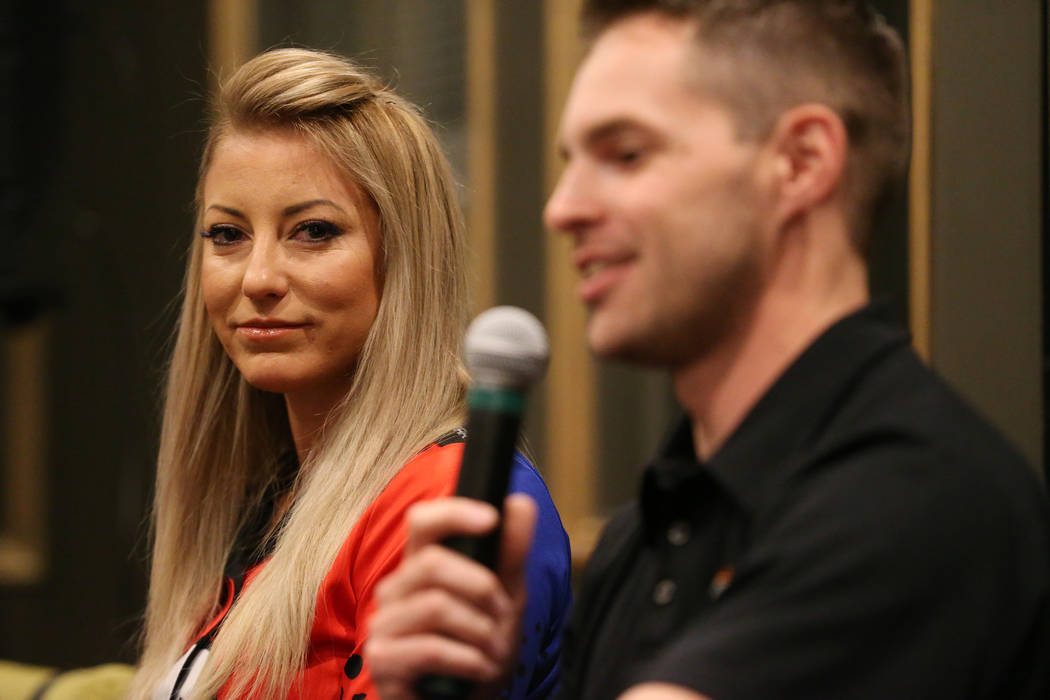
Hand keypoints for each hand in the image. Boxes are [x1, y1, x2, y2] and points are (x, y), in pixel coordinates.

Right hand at [367, 494, 537, 699]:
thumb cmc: (479, 648)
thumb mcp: (505, 598)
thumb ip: (510, 553)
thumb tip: (519, 503)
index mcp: (420, 566)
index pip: (422, 522)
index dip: (453, 513)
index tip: (491, 519)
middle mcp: (395, 590)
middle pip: (431, 563)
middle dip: (481, 587)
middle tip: (503, 616)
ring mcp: (384, 625)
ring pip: (435, 606)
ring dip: (480, 630)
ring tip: (494, 649)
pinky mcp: (384, 661)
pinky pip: (430, 649)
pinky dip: (468, 659)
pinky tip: (481, 669)